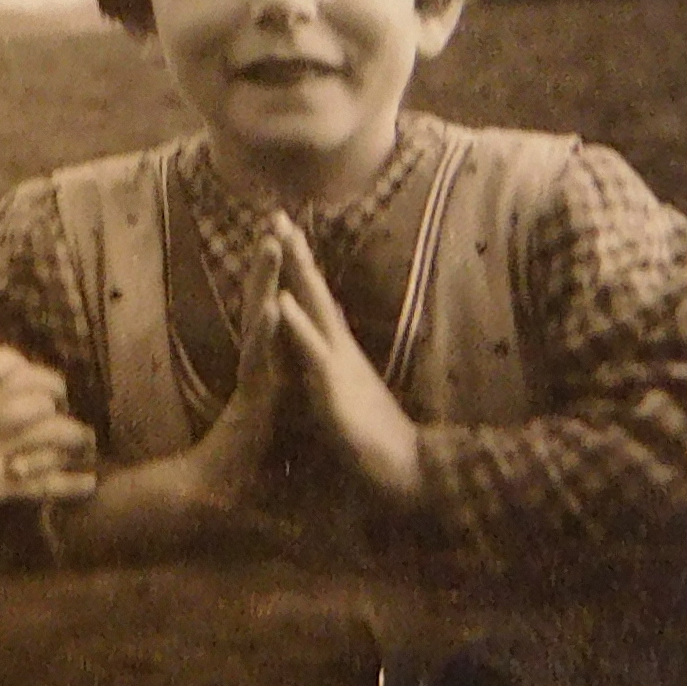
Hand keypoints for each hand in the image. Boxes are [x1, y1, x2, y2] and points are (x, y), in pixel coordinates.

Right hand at [195, 216, 286, 506]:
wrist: (219, 503)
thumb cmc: (247, 472)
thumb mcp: (282, 437)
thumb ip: (287, 410)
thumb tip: (298, 395)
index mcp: (272, 371)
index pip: (278, 316)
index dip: (284, 281)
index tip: (292, 242)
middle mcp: (261, 368)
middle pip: (267, 304)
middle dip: (273, 264)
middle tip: (277, 220)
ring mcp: (254, 380)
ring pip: (260, 320)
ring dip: (266, 281)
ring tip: (272, 243)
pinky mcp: (251, 400)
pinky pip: (261, 358)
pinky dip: (267, 330)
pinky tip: (273, 304)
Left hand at [272, 215, 423, 509]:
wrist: (409, 472)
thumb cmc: (376, 436)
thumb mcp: (348, 389)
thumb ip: (336, 360)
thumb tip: (328, 335)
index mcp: (336, 350)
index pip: (314, 299)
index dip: (298, 266)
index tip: (282, 231)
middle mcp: (338, 348)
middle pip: (313, 291)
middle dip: (294, 252)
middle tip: (277, 213)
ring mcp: (337, 365)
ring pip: (313, 308)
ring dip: (296, 272)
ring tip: (280, 236)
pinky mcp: (333, 389)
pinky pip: (310, 350)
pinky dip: (296, 322)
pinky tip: (282, 299)